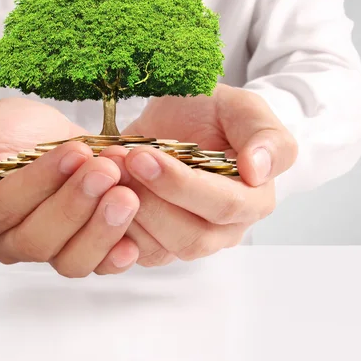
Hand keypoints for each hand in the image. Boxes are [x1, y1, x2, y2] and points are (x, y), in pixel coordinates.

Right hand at [0, 98, 139, 276]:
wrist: (35, 136)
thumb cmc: (1, 134)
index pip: (3, 208)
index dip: (39, 184)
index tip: (73, 152)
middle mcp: (9, 241)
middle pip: (38, 239)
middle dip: (75, 204)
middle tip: (106, 170)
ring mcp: (48, 249)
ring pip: (69, 260)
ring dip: (100, 229)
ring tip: (126, 195)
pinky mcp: (80, 248)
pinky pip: (96, 266)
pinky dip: (116, 256)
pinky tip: (133, 241)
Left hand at [101, 83, 297, 264]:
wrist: (181, 120)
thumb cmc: (215, 114)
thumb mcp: (242, 108)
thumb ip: (263, 135)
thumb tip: (258, 170)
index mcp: (253, 199)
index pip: (224, 205)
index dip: (181, 185)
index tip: (143, 156)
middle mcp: (223, 230)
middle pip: (188, 236)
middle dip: (147, 201)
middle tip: (117, 164)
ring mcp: (187, 240)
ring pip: (157, 249)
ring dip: (124, 213)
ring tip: (103, 172)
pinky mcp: (154, 244)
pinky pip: (133, 252)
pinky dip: (111, 227)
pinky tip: (96, 195)